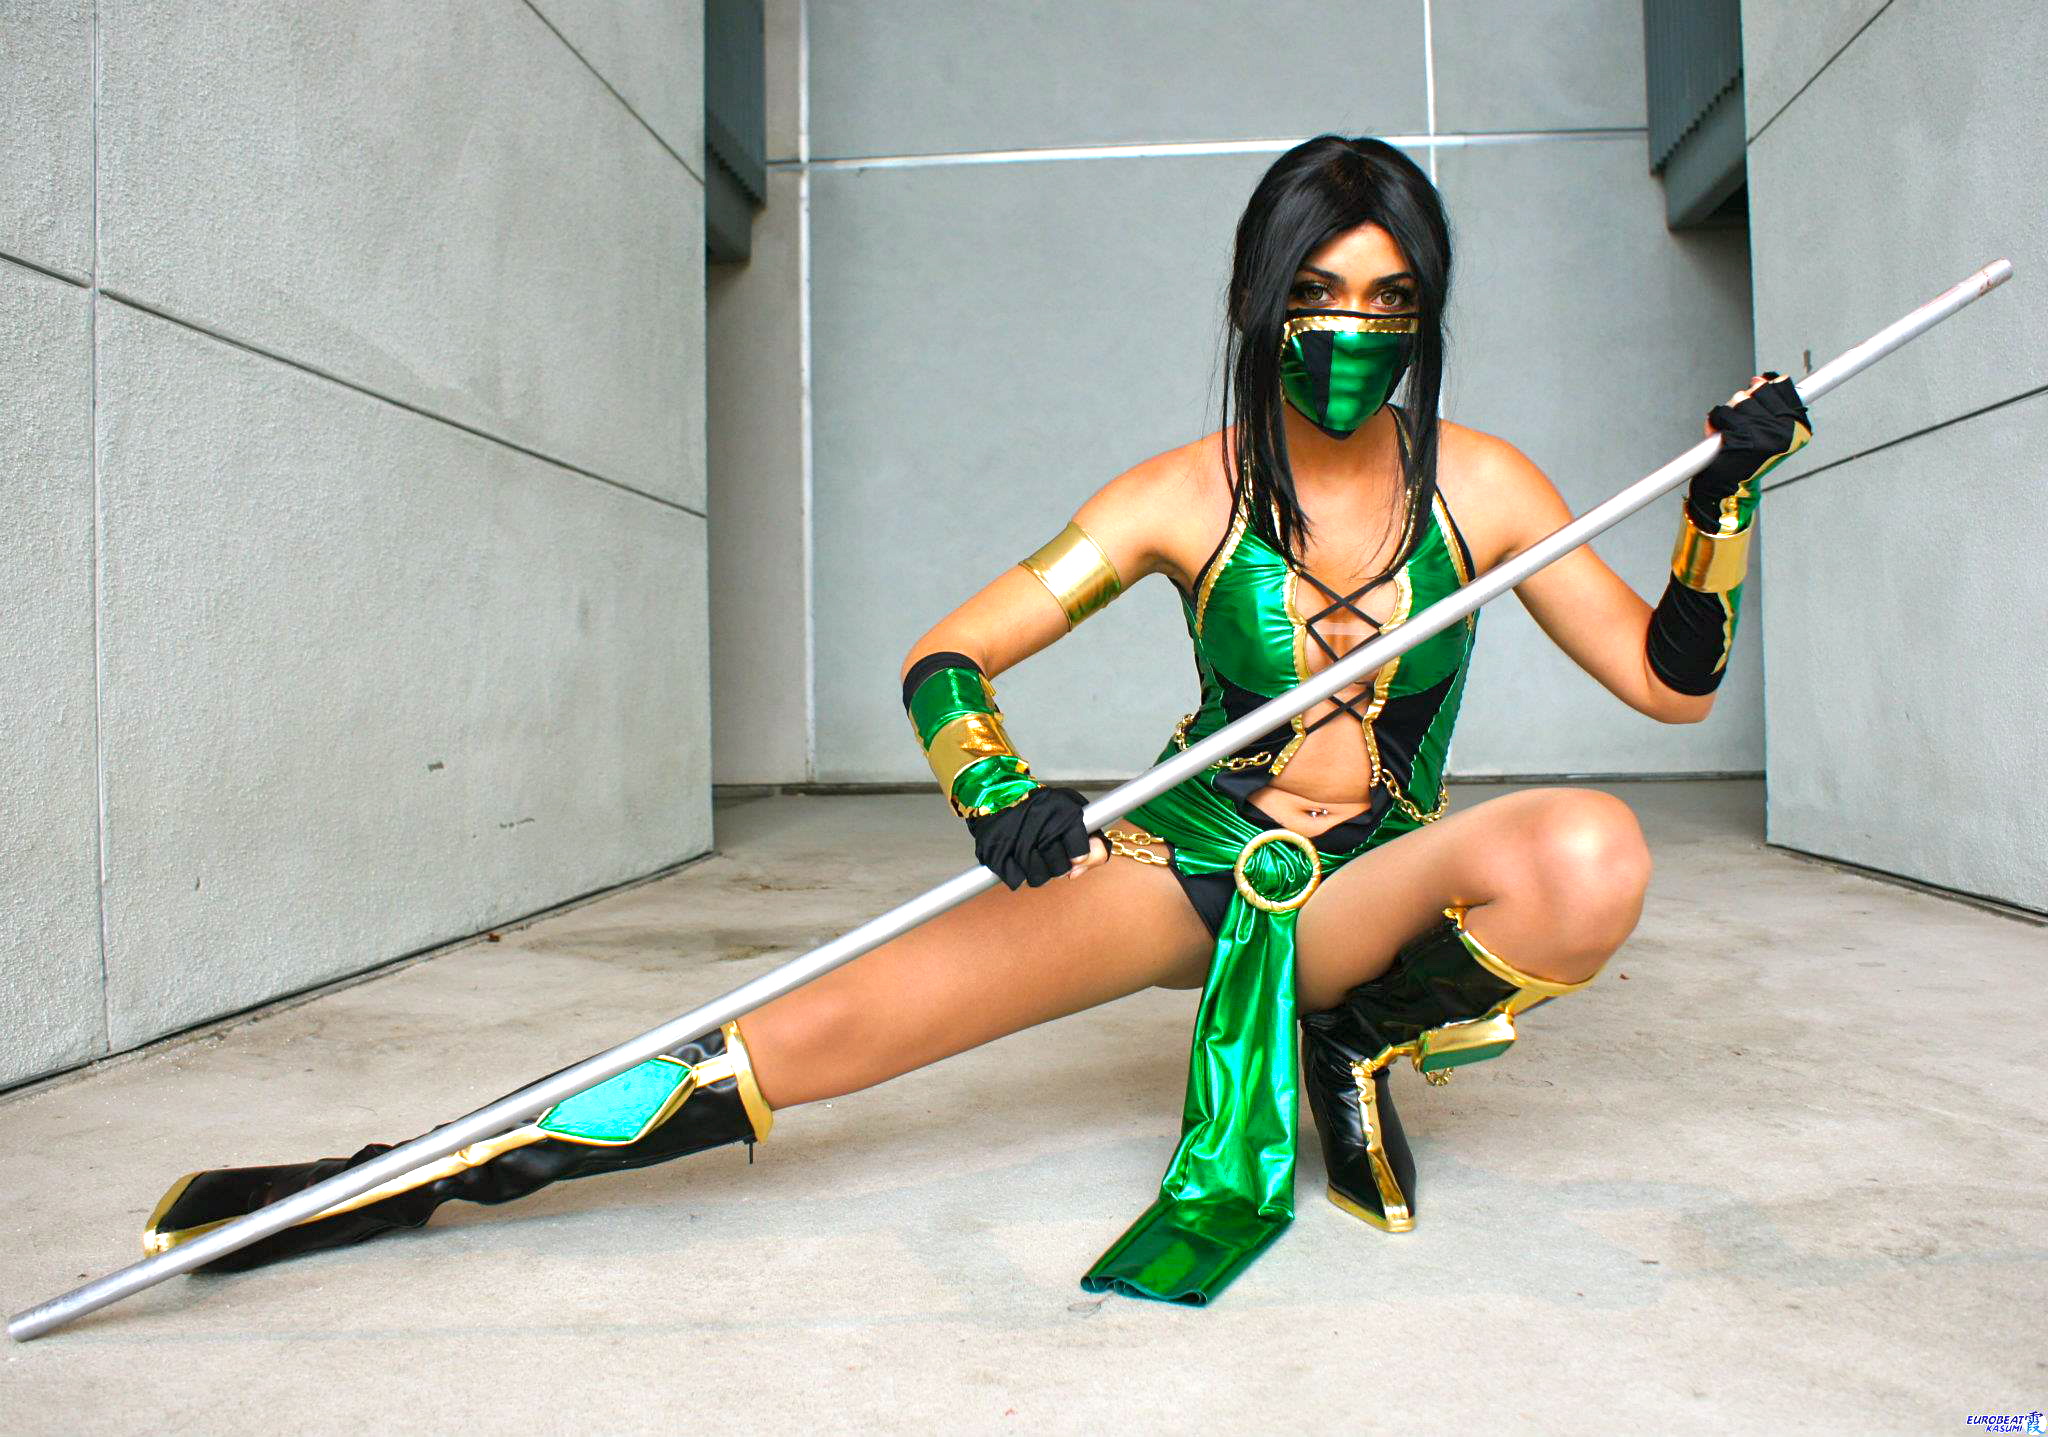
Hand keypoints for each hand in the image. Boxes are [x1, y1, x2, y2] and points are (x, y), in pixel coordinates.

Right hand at [966, 785, 1104, 888]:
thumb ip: (1092, 842)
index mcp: (1063, 811)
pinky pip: (1016, 879)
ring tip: (1035, 859)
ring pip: (1038, 878)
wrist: (1000, 794)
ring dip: (1039, 874)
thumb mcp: (1074, 812)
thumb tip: (1077, 871)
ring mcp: (1016, 837)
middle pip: (1060, 869)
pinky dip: (1019, 876)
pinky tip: (1019, 862)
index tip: (1075, 856)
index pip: (1081, 851)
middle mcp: (1040, 823)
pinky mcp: (996, 850)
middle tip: (1051, 856)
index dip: (1079, 858)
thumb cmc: (1043, 808)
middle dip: (1058, 868)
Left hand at [1690, 371, 1811, 530]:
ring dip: (1729, 411)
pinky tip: (1718, 434)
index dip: (1764, 387)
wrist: (1729, 487)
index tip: (1757, 388)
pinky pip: (1720, 414)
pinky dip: (1714, 421)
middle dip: (1744, 400)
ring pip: (1738, 400)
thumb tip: (1760, 379)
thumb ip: (1769, 403)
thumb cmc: (1748, 456)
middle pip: (1758, 390)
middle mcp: (1784, 432)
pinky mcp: (1739, 441)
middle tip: (1742, 417)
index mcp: (1798, 427)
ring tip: (1731, 428)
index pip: (1782, 386)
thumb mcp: (1768, 429)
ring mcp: (1763, 436)